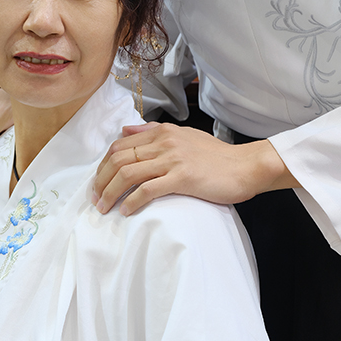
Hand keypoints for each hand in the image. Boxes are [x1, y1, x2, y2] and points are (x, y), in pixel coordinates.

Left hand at [92, 123, 296, 216]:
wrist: (245, 167)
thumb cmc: (217, 157)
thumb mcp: (183, 136)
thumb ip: (153, 132)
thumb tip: (125, 129)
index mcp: (162, 132)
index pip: (119, 145)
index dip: (103, 165)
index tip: (98, 182)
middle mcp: (164, 142)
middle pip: (118, 159)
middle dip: (101, 181)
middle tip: (95, 198)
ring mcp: (173, 159)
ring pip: (128, 174)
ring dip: (110, 193)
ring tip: (104, 208)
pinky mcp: (182, 177)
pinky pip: (147, 190)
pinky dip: (132, 201)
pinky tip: (126, 211)